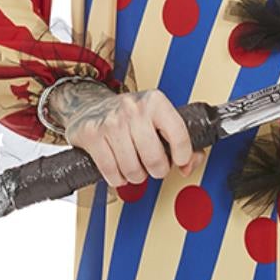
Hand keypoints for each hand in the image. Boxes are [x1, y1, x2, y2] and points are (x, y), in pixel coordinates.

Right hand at [45, 80, 209, 190]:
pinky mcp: (92, 135)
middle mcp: (133, 109)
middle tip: (153, 165)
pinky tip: (119, 169)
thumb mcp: (158, 119)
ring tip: (135, 165)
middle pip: (154, 159)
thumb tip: (188, 165)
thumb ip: (182, 141)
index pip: (179, 134)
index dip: (183, 155)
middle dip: (157, 170)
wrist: (90, 107)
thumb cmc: (129, 117)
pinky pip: (111, 173)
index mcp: (155, 102)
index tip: (180, 160)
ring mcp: (111, 122)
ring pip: (133, 170)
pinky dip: (118, 178)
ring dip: (136, 176)